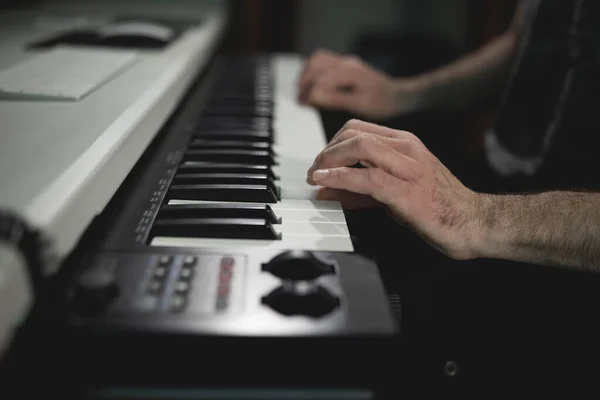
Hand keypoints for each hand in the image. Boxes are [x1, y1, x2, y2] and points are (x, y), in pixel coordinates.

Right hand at [297, 49, 419, 119]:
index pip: (321, 78)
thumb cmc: (382, 103)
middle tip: (301, 100)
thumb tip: (314, 97)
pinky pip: (323, 62)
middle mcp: (346, 63)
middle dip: (305, 82)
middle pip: (315, 64)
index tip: (304, 105)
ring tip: (304, 93)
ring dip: (307, 75)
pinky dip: (313, 73)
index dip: (310, 92)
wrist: (398, 96)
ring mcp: (345, 62)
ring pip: (317, 60)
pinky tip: (312, 87)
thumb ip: (336, 99)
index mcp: (350, 71)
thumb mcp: (360, 104)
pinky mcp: (345, 66)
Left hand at [306, 119, 484, 259]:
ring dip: (329, 161)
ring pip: (359, 147)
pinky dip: (340, 178)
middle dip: (326, 151)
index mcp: (404, 143)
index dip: (331, 143)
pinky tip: (325, 183)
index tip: (319, 163)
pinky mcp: (406, 191)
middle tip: (313, 172)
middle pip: (354, 133)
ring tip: (316, 177)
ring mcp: (408, 167)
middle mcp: (407, 148)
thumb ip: (359, 190)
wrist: (470, 224)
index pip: (358, 128)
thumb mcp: (391, 193)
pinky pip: (367, 178)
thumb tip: (326, 191)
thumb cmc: (434, 207)